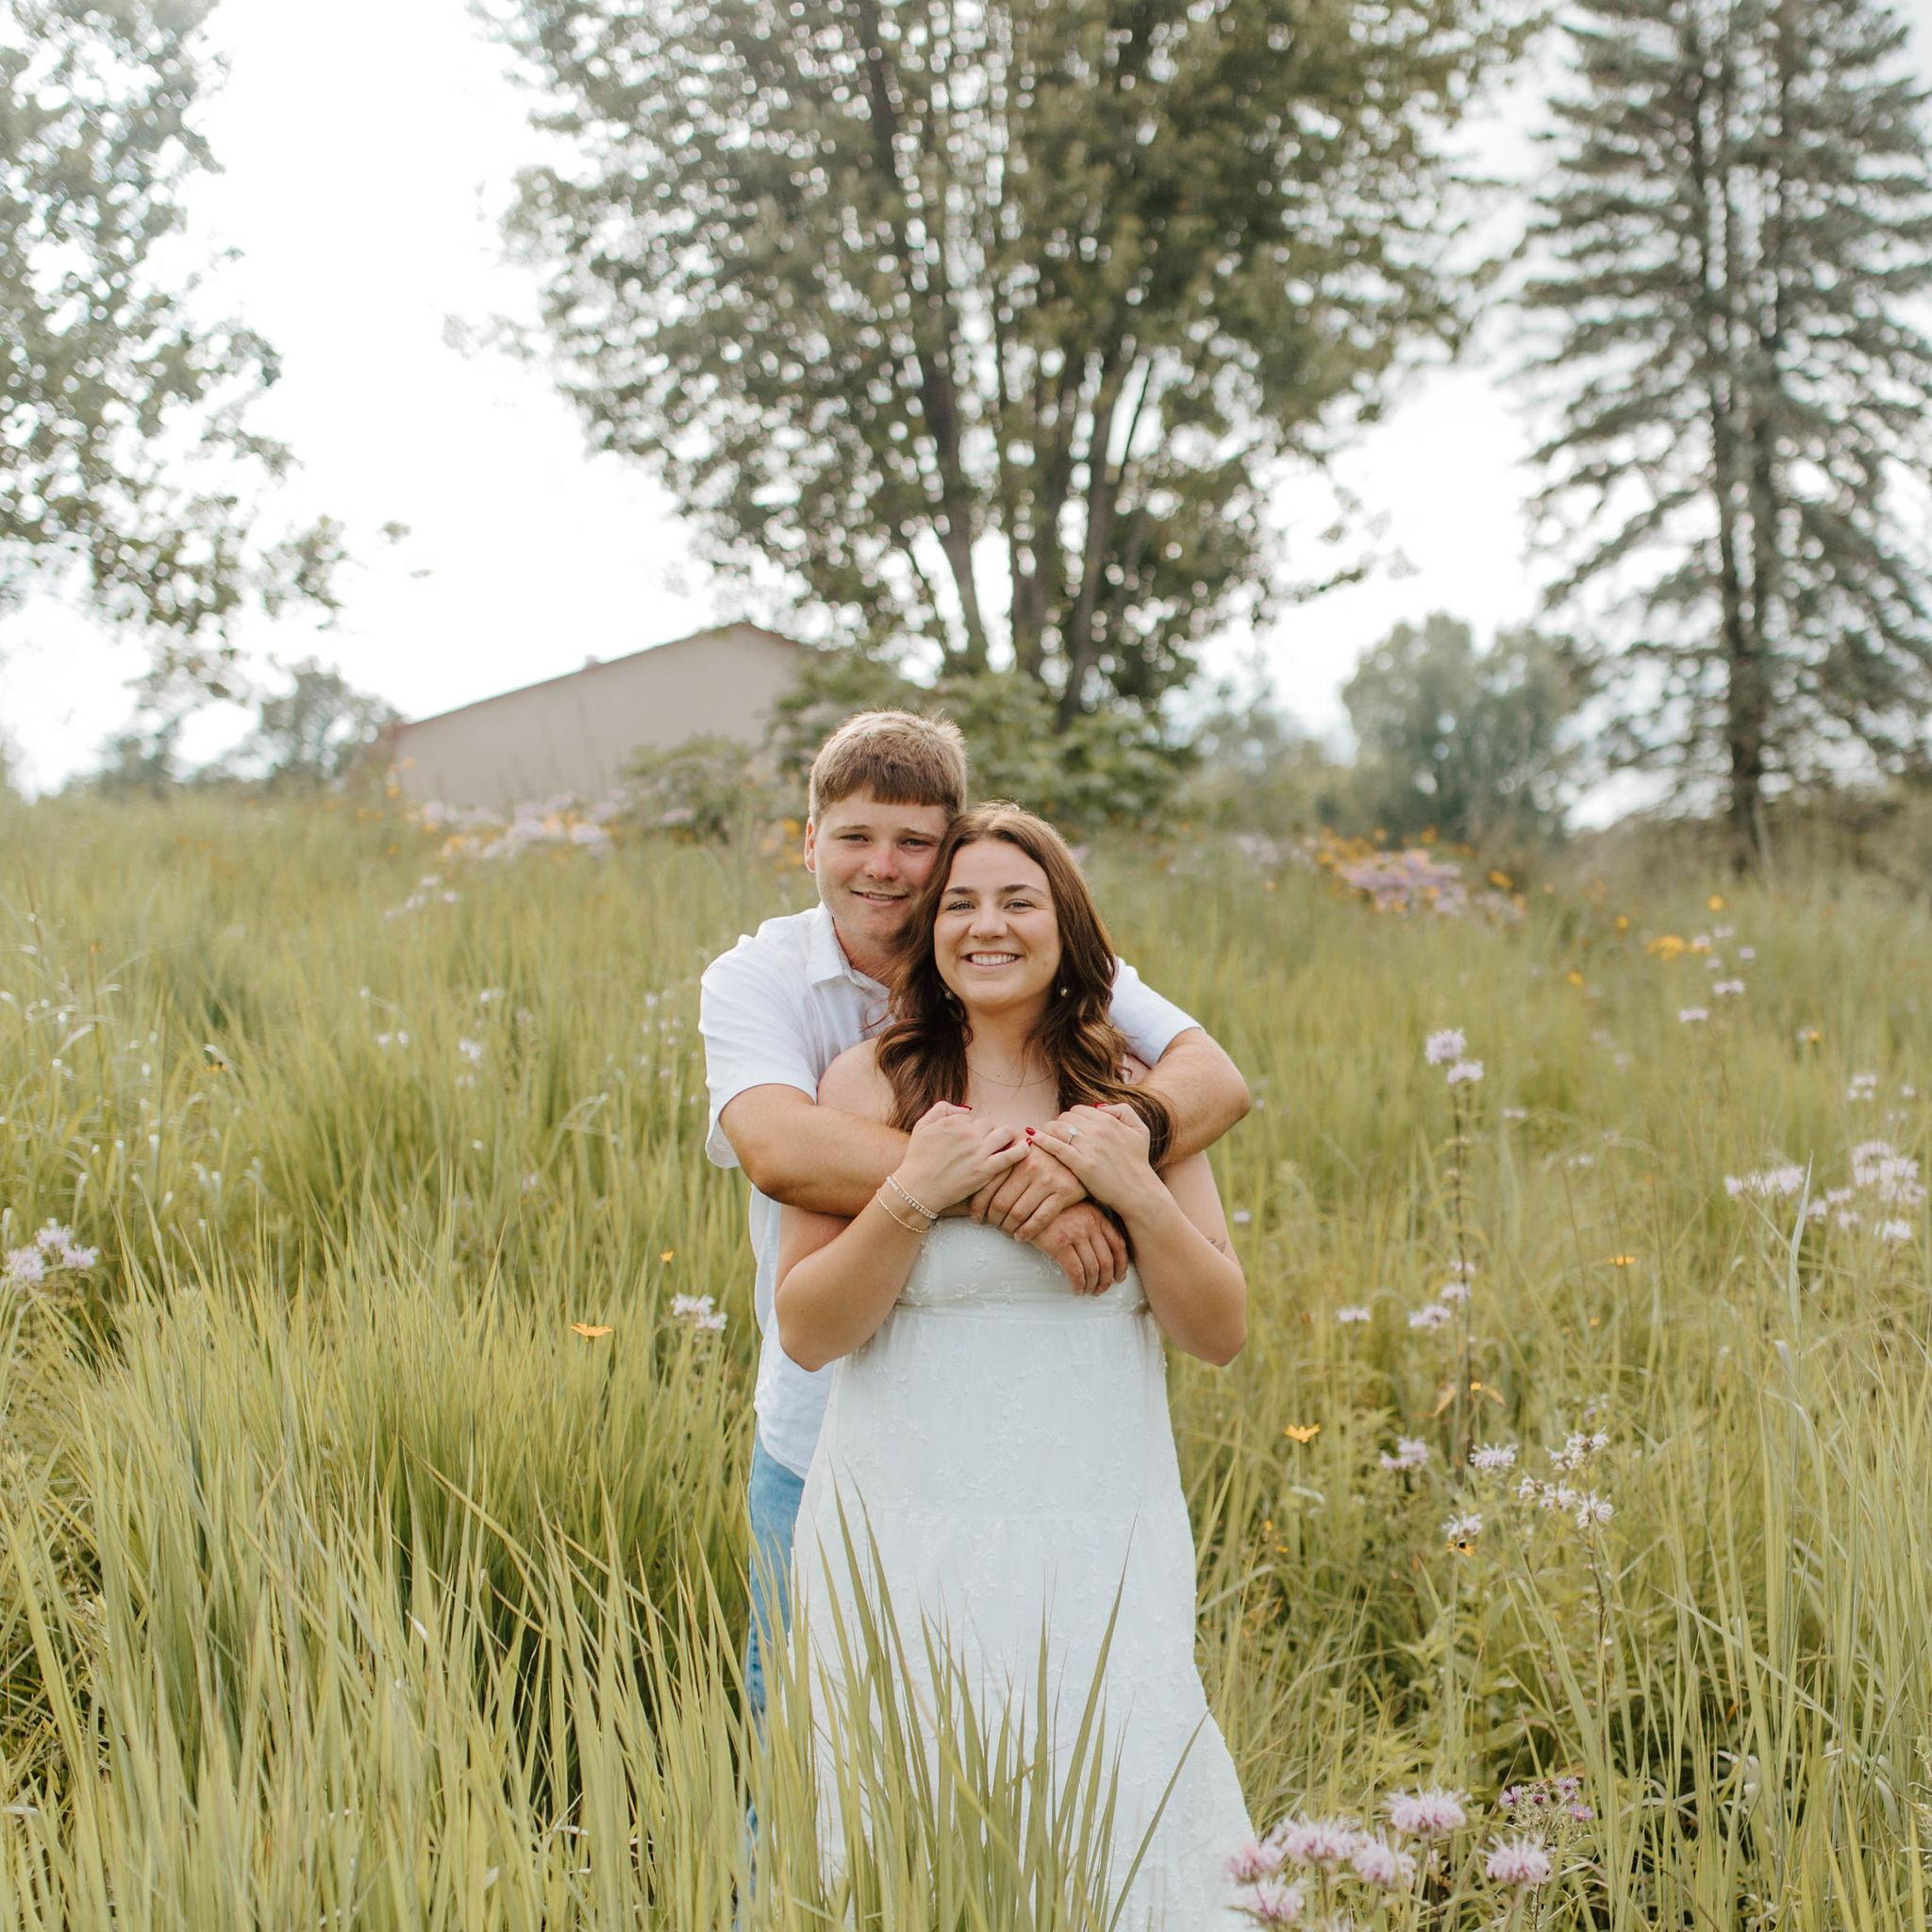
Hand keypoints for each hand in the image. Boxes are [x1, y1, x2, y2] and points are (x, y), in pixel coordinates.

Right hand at [893, 1101, 1027, 1214]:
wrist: (917, 1188)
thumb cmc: (917, 1158)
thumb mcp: (922, 1125)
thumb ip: (942, 1109)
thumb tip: (967, 1110)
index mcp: (954, 1122)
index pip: (973, 1119)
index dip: (972, 1129)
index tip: (969, 1140)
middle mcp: (968, 1133)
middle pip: (990, 1124)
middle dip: (989, 1133)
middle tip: (987, 1144)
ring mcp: (978, 1152)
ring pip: (1005, 1133)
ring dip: (1008, 1136)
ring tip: (1009, 1143)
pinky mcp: (985, 1170)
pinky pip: (1011, 1156)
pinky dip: (1021, 1150)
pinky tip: (1026, 1148)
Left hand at [969, 1143, 1088, 1242]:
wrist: (1080, 1151)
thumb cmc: (1044, 1153)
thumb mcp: (1022, 1147)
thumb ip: (1001, 1158)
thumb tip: (973, 1177)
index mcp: (1015, 1155)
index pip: (988, 1185)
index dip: (978, 1206)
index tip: (976, 1217)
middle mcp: (1029, 1166)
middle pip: (1001, 1203)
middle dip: (993, 1220)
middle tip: (992, 1227)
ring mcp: (1047, 1179)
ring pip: (1018, 1214)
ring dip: (1008, 1229)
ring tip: (1007, 1232)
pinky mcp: (1064, 1192)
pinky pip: (1040, 1219)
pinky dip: (1027, 1232)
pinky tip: (1021, 1236)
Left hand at [1030, 1103, 1159, 1217]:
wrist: (1138, 1192)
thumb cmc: (1138, 1162)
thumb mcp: (1140, 1130)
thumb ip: (1123, 1110)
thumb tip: (1098, 1106)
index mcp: (1109, 1120)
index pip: (1079, 1109)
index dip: (1072, 1118)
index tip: (1069, 1128)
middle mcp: (1098, 1130)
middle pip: (1066, 1117)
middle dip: (1060, 1124)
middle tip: (1057, 1134)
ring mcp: (1089, 1148)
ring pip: (1058, 1128)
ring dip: (1048, 1130)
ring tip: (1043, 1136)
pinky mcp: (1081, 1165)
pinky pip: (1056, 1147)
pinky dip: (1042, 1140)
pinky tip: (1033, 1137)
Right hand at [1032, 1200, 1129, 1295]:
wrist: (1025, 1203)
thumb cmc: (1050, 1208)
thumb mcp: (1076, 1209)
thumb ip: (1091, 1223)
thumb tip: (1102, 1251)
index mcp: (1097, 1215)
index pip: (1118, 1244)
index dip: (1121, 1265)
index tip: (1119, 1278)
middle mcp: (1089, 1224)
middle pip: (1106, 1260)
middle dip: (1106, 1280)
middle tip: (1100, 1290)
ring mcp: (1075, 1234)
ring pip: (1092, 1268)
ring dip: (1092, 1285)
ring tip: (1087, 1291)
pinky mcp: (1059, 1244)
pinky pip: (1075, 1271)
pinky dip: (1078, 1285)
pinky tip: (1076, 1290)